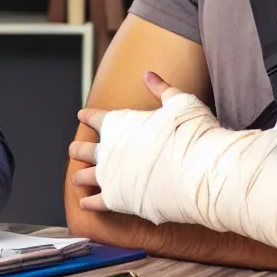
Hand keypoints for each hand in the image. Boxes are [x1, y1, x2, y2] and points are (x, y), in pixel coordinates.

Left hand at [68, 71, 190, 213]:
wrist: (200, 173)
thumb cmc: (193, 135)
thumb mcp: (180, 102)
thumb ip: (161, 89)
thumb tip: (148, 74)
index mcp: (118, 124)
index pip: (94, 117)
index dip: (88, 116)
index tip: (82, 116)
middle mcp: (107, 149)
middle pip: (81, 149)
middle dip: (78, 149)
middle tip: (76, 150)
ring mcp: (109, 176)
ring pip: (82, 176)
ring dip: (80, 177)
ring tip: (78, 178)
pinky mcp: (116, 200)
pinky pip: (94, 202)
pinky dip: (88, 202)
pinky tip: (85, 203)